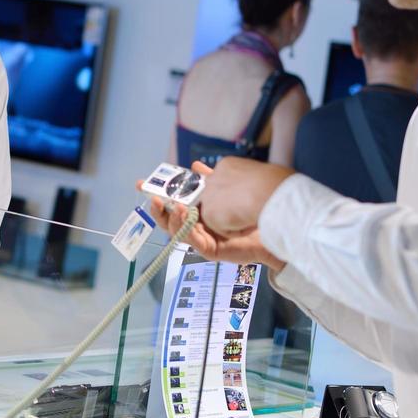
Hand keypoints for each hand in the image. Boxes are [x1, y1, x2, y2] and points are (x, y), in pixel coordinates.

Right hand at [138, 162, 284, 271]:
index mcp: (200, 210)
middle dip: (158, 208)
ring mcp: (204, 238)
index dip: (159, 193)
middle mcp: (199, 225)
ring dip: (171, 217)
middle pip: (170, 219)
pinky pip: (192, 240)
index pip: (174, 202)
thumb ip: (209, 179)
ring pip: (177, 231)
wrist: (275, 222)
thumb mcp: (226, 186)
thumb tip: (194, 167)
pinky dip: (185, 228)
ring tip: (170, 204)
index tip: (142, 183)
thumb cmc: (252, 206)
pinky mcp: (211, 250)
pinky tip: (184, 214)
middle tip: (152, 196)